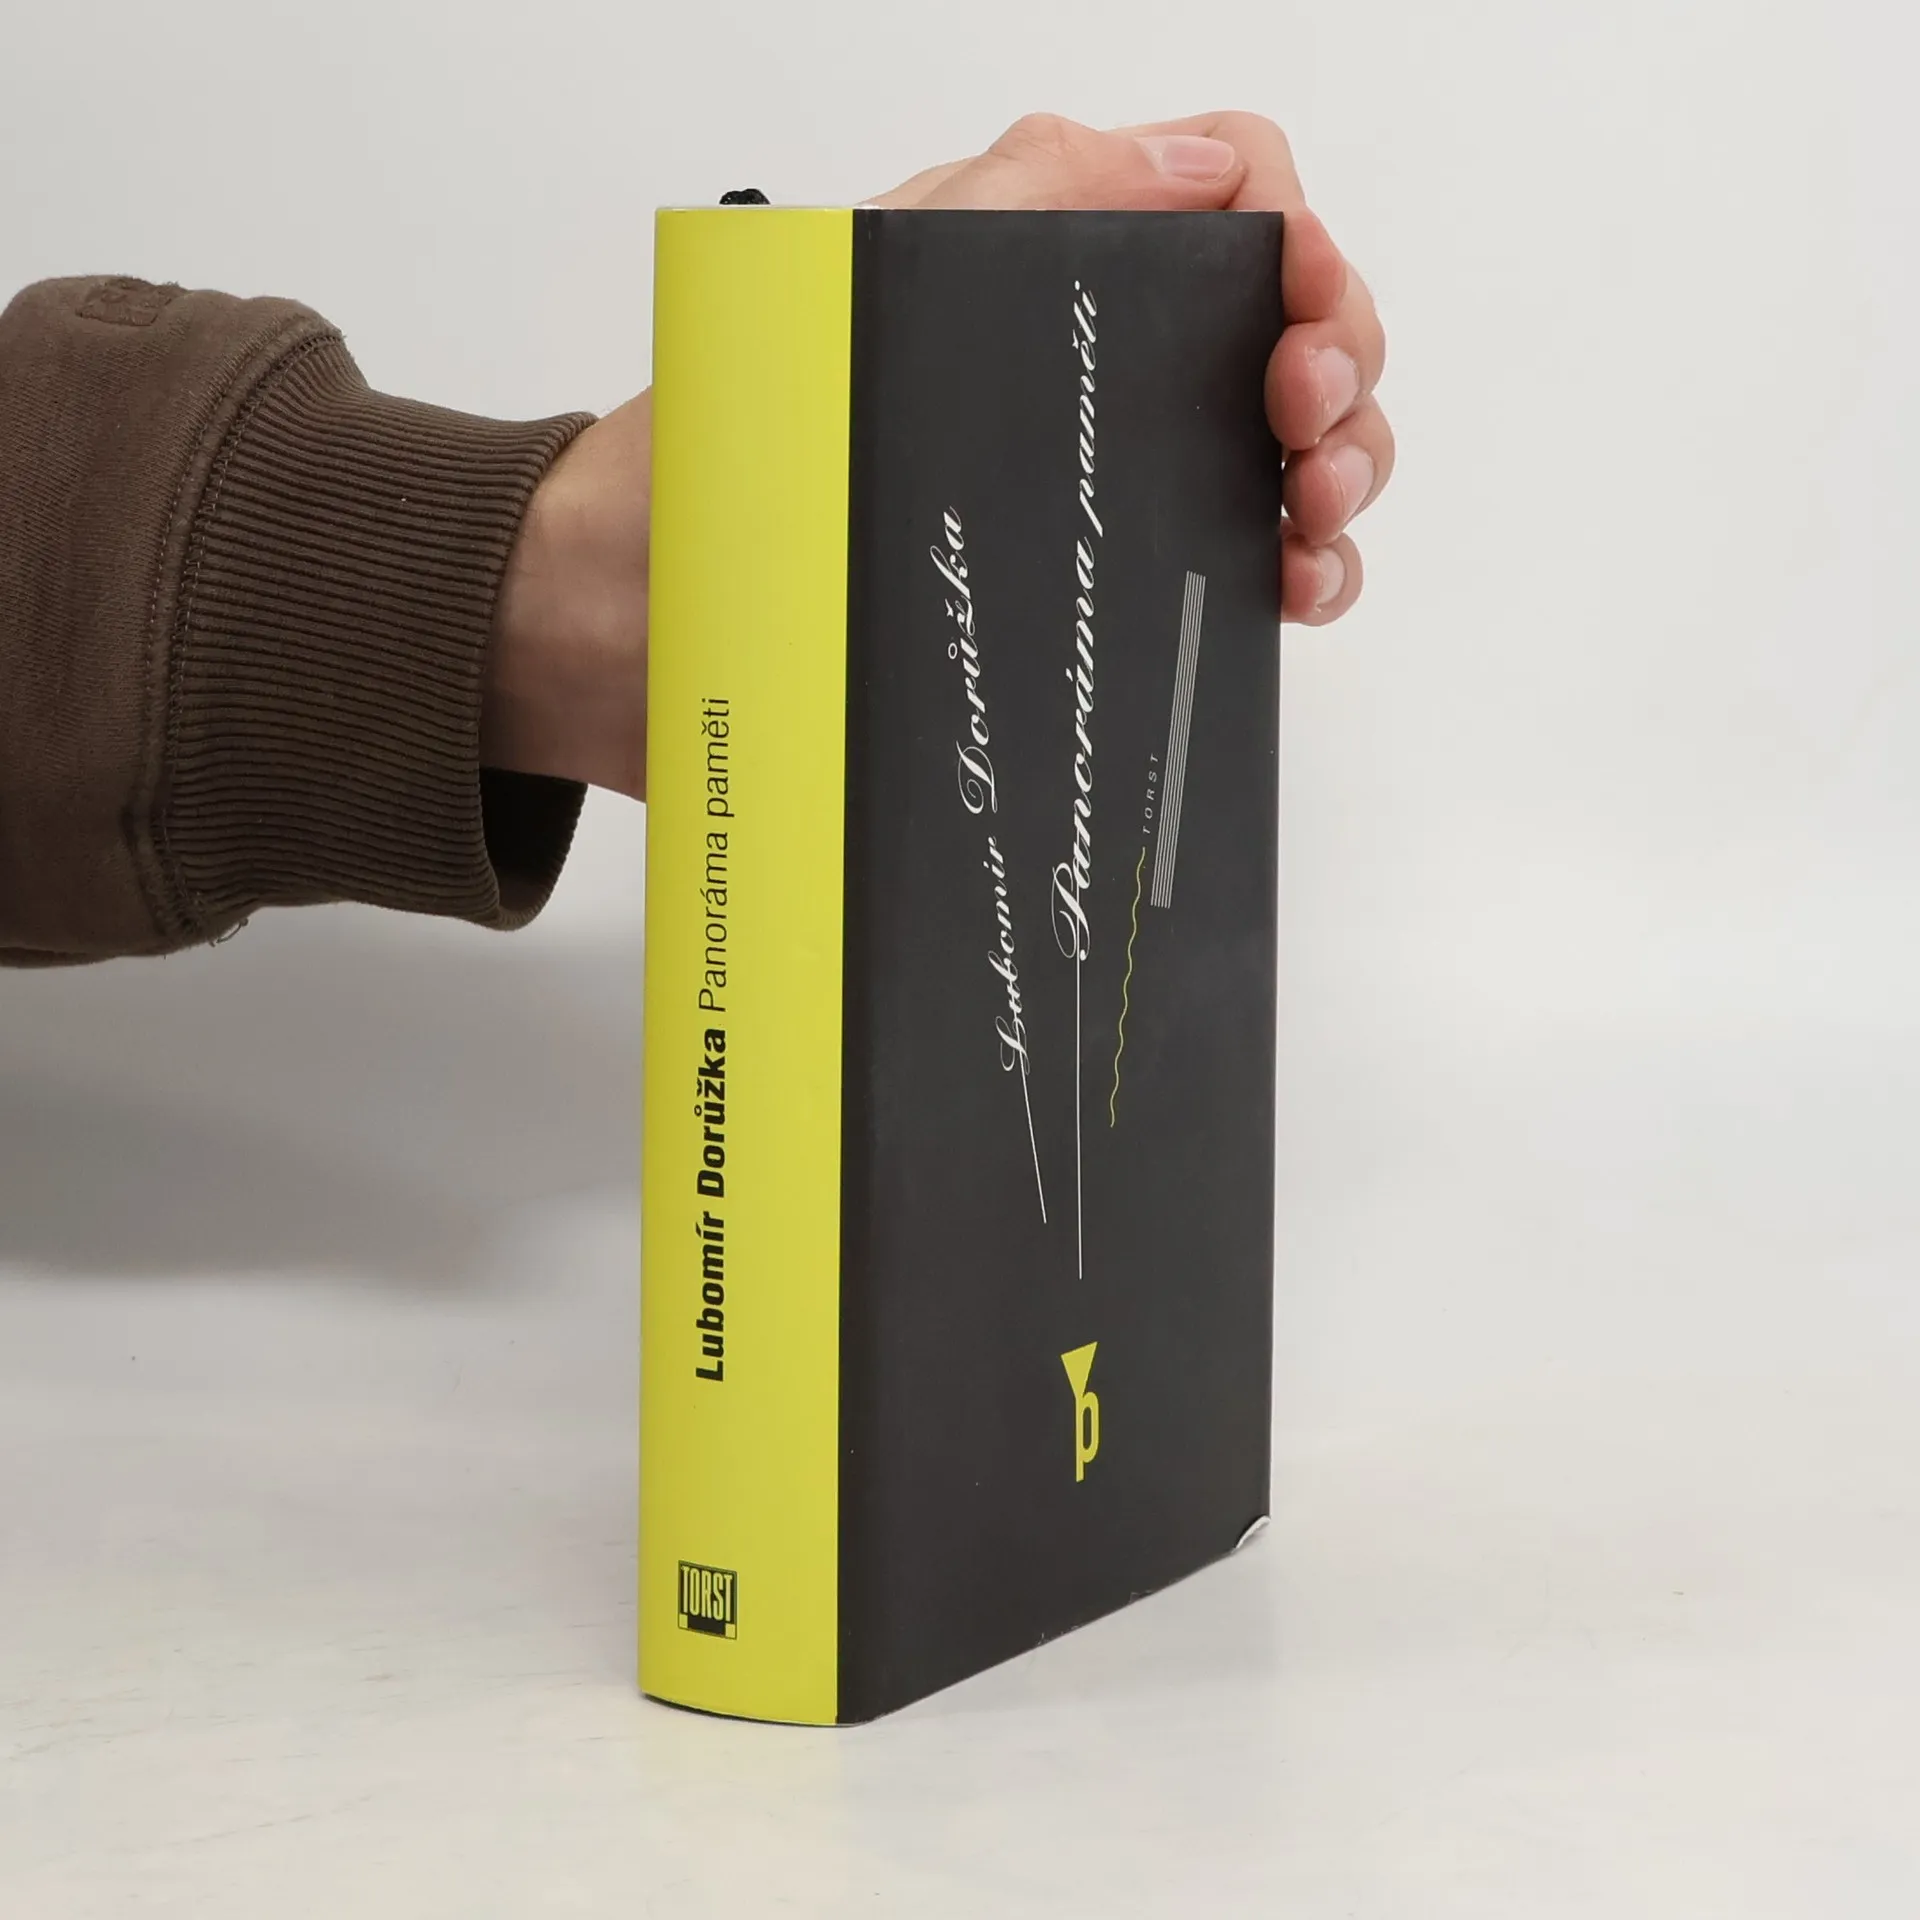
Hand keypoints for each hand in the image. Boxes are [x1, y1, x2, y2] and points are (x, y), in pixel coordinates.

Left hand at [486, 112, 1387, 800]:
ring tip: (1314, 515)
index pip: (1229, 201)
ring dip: (1340, 468)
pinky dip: (1298, 570)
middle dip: (1338, 364)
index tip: (1295, 314)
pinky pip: (1231, 568)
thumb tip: (1211, 165)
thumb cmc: (718, 470)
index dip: (1298, 242)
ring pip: (1283, 451)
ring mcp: (1094, 483)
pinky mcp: (1088, 592)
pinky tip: (1290, 588)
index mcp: (1041, 268)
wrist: (636, 632)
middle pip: (1283, 328)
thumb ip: (1033, 196)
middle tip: (1305, 429)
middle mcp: (1082, 367)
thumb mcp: (871, 286)